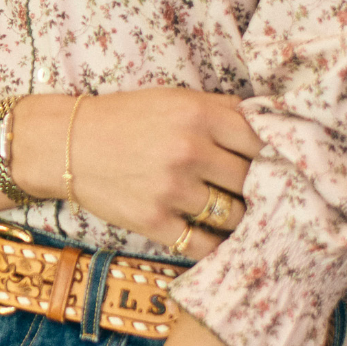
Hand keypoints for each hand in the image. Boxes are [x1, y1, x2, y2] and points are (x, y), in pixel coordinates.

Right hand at [16, 88, 262, 261]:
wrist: (68, 144)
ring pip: (234, 216)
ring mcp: (172, 189)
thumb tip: (273, 126)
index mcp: (199, 114)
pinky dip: (215, 246)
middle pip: (252, 181)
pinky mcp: (154, 222)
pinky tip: (216, 239)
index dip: (276, 156)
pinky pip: (204, 246)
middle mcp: (189, 151)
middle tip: (263, 194)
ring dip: (239, 218)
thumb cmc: (127, 119)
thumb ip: (222, 110)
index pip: (263, 141)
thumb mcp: (176, 99)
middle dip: (259, 189)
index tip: (278, 166)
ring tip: (236, 214)